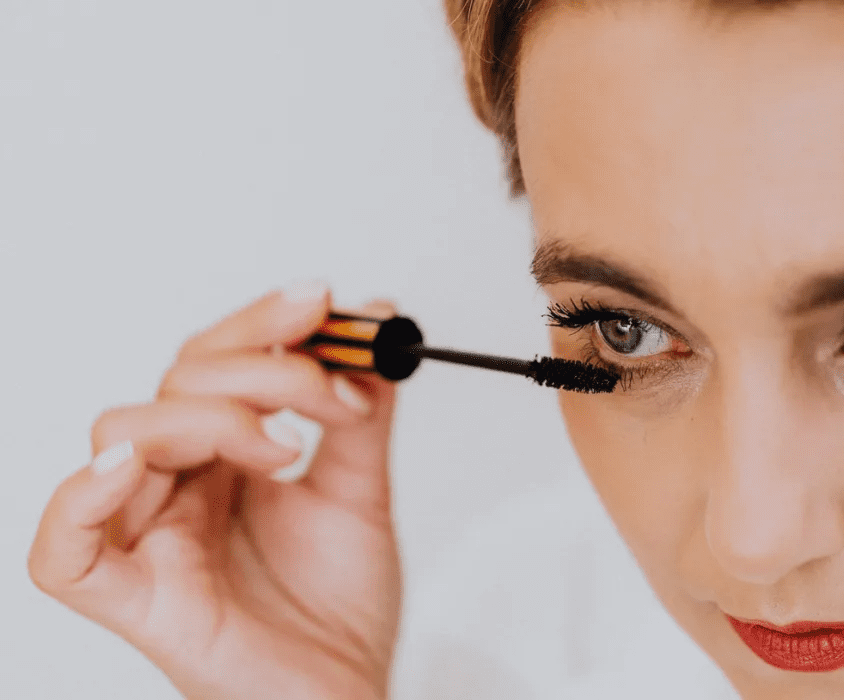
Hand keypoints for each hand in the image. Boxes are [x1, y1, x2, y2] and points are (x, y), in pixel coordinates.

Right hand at [28, 282, 401, 699]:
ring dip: (209, 417)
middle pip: (174, 382)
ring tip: (283, 450)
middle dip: (260, 368)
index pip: (210, 361)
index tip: (321, 303)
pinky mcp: (139, 601)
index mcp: (222, 459)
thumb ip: (360, 412)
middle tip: (331, 394)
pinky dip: (81, 499)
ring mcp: (151, 540)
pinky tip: (133, 467)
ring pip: (125, 434)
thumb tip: (375, 320)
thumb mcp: (361, 488)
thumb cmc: (341, 609)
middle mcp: (178, 488)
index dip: (259, 323)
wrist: (349, 695)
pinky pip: (62, 553)